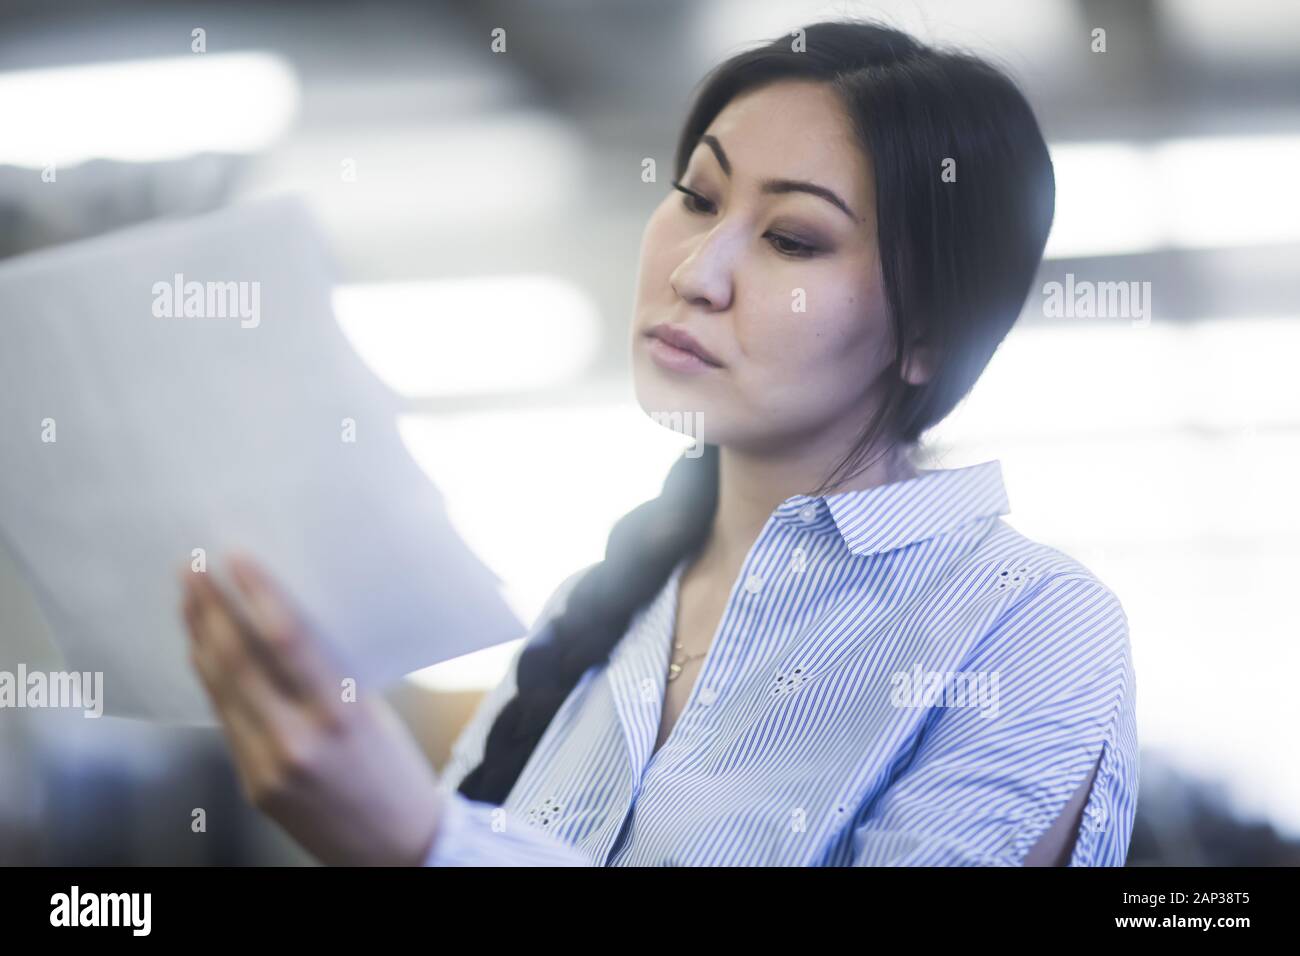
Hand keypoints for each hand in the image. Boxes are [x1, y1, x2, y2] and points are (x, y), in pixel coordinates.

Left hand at [178, 553, 447, 865]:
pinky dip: (213, 681)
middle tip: (190, 568)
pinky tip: (205, 654)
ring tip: (189, 601)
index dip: (256, 594)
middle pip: (238, 662)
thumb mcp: (373, 711)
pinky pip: (227, 721)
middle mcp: (296, 742)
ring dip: (200, 640)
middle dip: (210, 610)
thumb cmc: (397, 773)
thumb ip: (327, 672)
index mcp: (339, 715)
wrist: (395, 849)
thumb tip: (280, 623)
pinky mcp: (253, 786)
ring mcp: (268, 768)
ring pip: (221, 690)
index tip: (234, 556)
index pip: (285, 641)